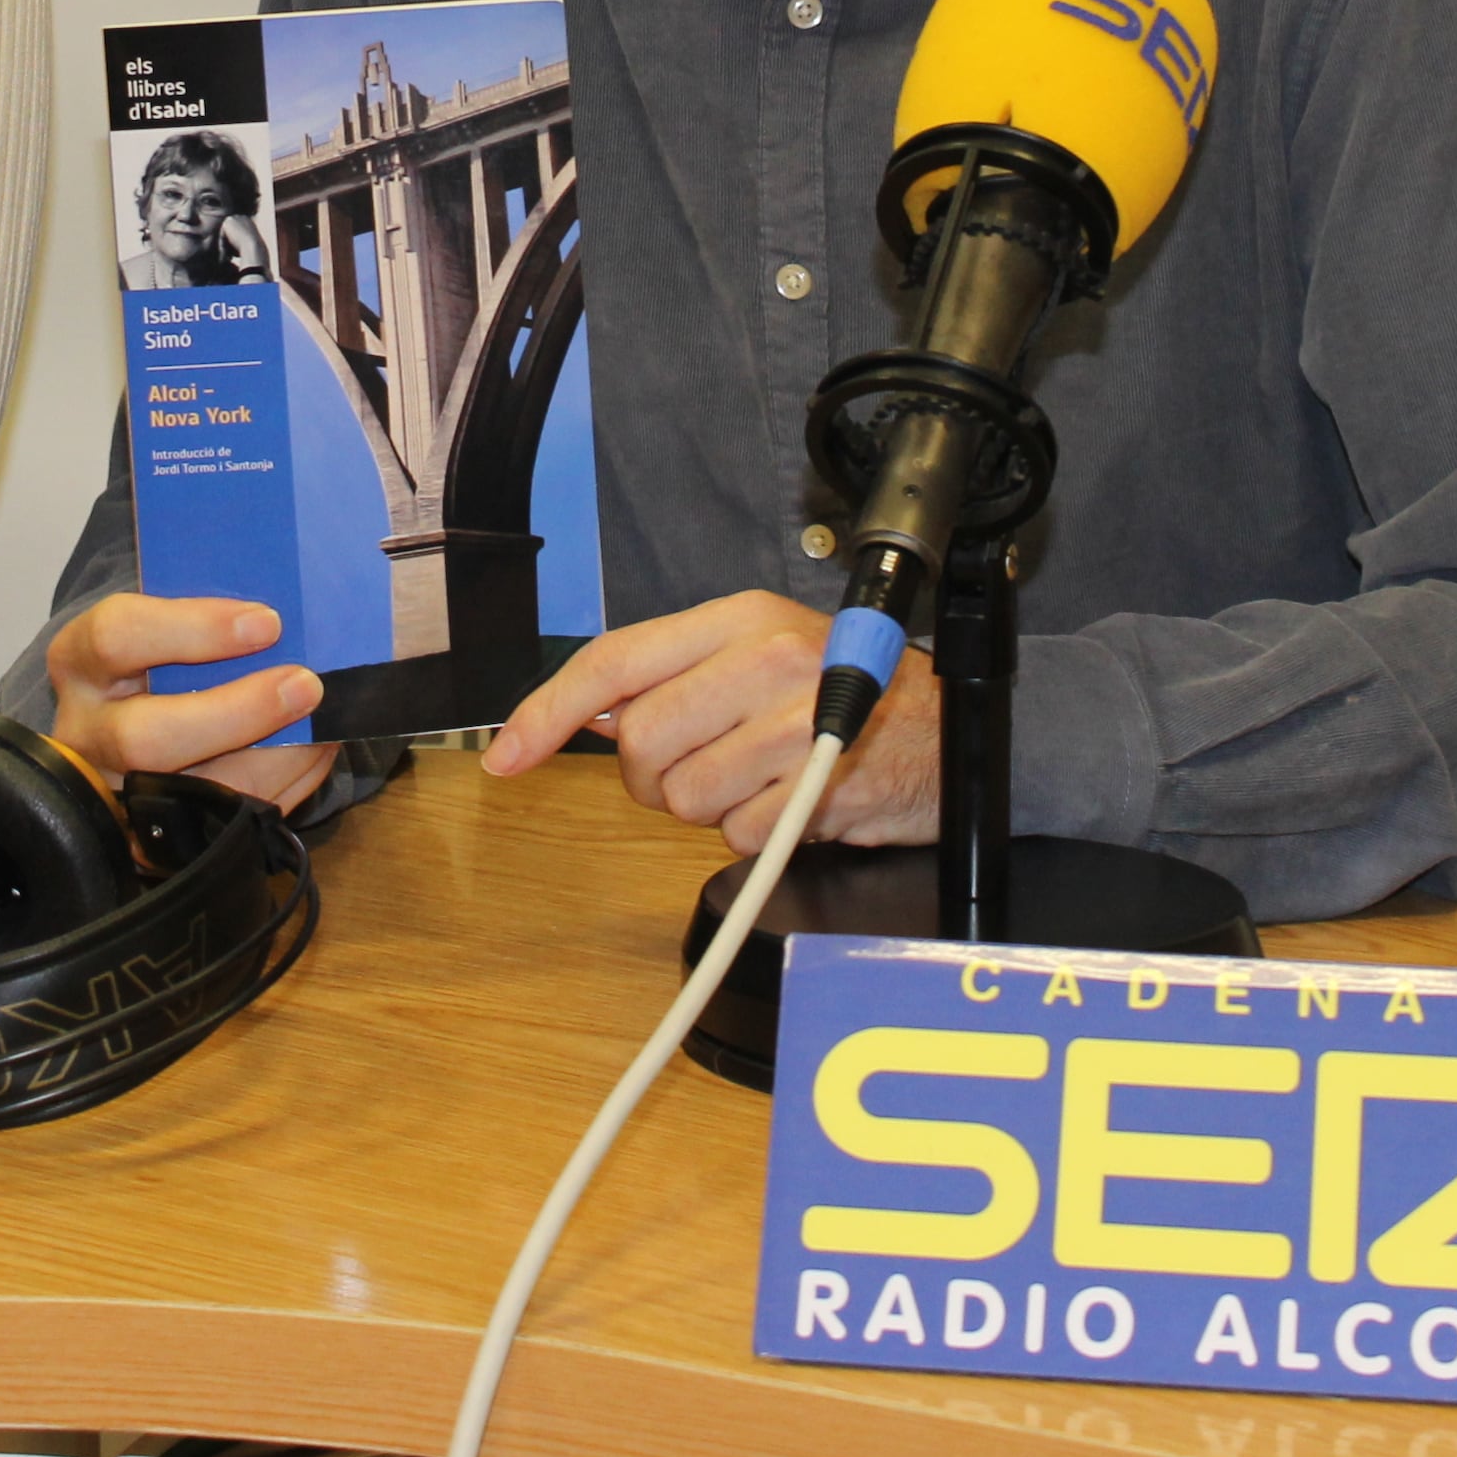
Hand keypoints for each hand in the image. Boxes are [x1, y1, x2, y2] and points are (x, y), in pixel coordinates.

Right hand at [43, 594, 339, 813]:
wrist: (129, 724)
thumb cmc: (158, 657)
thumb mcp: (161, 625)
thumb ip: (207, 617)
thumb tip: (294, 610)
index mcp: (80, 662)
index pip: (116, 637)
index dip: (193, 629)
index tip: (267, 622)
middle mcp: (86, 735)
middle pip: (143, 738)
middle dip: (236, 714)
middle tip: (303, 686)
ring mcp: (116, 796)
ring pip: (189, 796)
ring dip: (271, 761)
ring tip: (321, 723)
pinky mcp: (154, 842)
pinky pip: (223, 823)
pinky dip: (281, 787)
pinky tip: (313, 750)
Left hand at [483, 591, 940, 853]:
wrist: (949, 731)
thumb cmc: (845, 695)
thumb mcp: (760, 656)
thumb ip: (674, 677)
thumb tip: (580, 713)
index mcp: (738, 619)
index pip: (614, 661)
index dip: (548, 711)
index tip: (506, 754)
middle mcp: (766, 659)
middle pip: (640, 740)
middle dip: (654, 776)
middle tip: (705, 767)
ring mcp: (796, 723)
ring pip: (684, 795)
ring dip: (709, 808)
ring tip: (761, 781)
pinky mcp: (822, 788)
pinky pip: (738, 837)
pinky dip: (756, 835)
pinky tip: (793, 802)